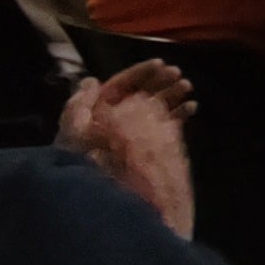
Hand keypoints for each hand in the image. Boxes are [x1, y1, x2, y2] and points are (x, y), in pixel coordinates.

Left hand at [56, 65, 197, 237]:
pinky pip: (166, 129)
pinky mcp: (149, 152)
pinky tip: (191, 109)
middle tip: (179, 74)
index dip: (139, 73)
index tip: (160, 63)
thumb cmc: (80, 166)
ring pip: (155, 110)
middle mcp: (116, 124)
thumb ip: (80, 106)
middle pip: (140, 95)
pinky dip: (179, 117)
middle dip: (159, 82)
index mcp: (97, 116)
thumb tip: (92, 80)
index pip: (119, 87)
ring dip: (172, 96)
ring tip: (188, 88)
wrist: (92, 201)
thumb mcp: (72, 133)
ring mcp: (134, 138)